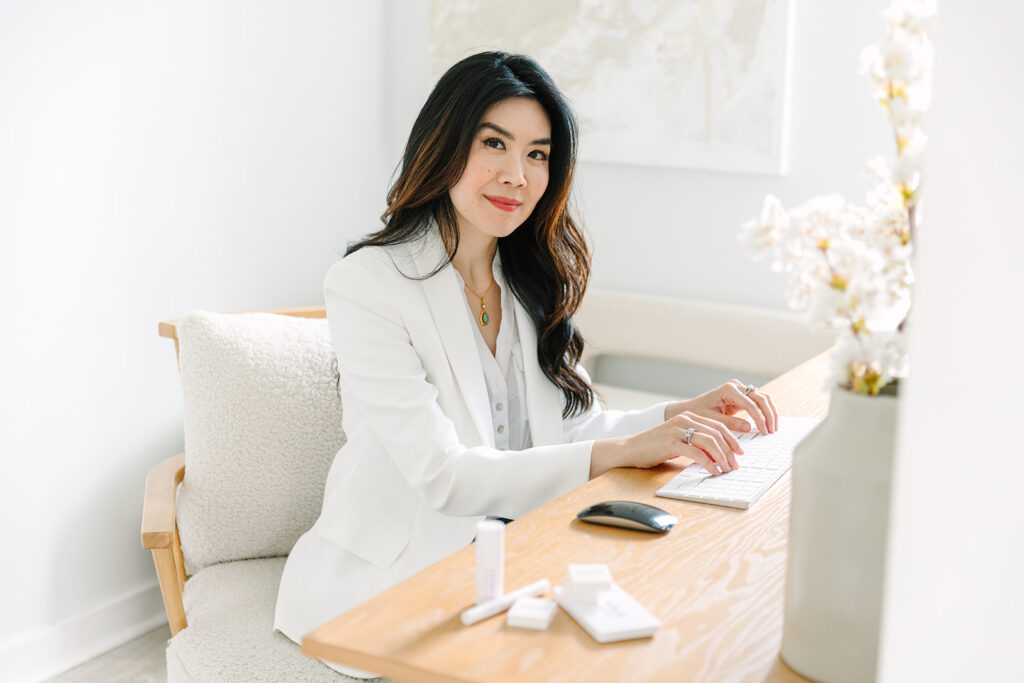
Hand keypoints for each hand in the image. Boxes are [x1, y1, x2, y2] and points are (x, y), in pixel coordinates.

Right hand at [591, 412, 743, 477]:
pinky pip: (696, 452)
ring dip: (722, 457)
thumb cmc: (655, 447)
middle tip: (736, 464)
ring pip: (709, 441)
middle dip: (730, 450)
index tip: (740, 452)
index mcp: (689, 416)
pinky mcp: (671, 442)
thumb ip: (697, 443)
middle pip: (717, 432)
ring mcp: (677, 430)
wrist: (629, 449)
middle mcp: (685, 419)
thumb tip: (718, 455)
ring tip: (727, 469)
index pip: (718, 425)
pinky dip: (708, 463)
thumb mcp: (679, 441)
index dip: (732, 439)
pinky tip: (713, 471)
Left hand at [665, 379, 778, 434]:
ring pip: (763, 398)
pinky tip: (768, 424)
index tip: (765, 431)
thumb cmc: (698, 413)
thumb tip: (749, 428)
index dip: (760, 418)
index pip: (750, 403)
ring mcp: (740, 390)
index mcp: (728, 390)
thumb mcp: (712, 420)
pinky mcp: (742, 396)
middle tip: (772, 431)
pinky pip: (759, 402)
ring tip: (773, 428)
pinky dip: (766, 412)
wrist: (691, 409)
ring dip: (770, 412)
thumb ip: (730, 423)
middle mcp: (736, 386)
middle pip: (761, 398)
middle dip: (769, 414)